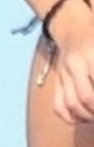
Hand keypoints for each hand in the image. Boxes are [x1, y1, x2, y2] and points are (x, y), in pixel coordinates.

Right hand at [50, 3, 93, 122]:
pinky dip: (71, 118)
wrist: (73, 27)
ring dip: (87, 116)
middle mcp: (75, 64)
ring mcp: (63, 73)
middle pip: (86, 97)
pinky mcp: (57, 81)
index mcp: (92, 54)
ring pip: (72, 104)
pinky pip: (59, 106)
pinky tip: (83, 119)